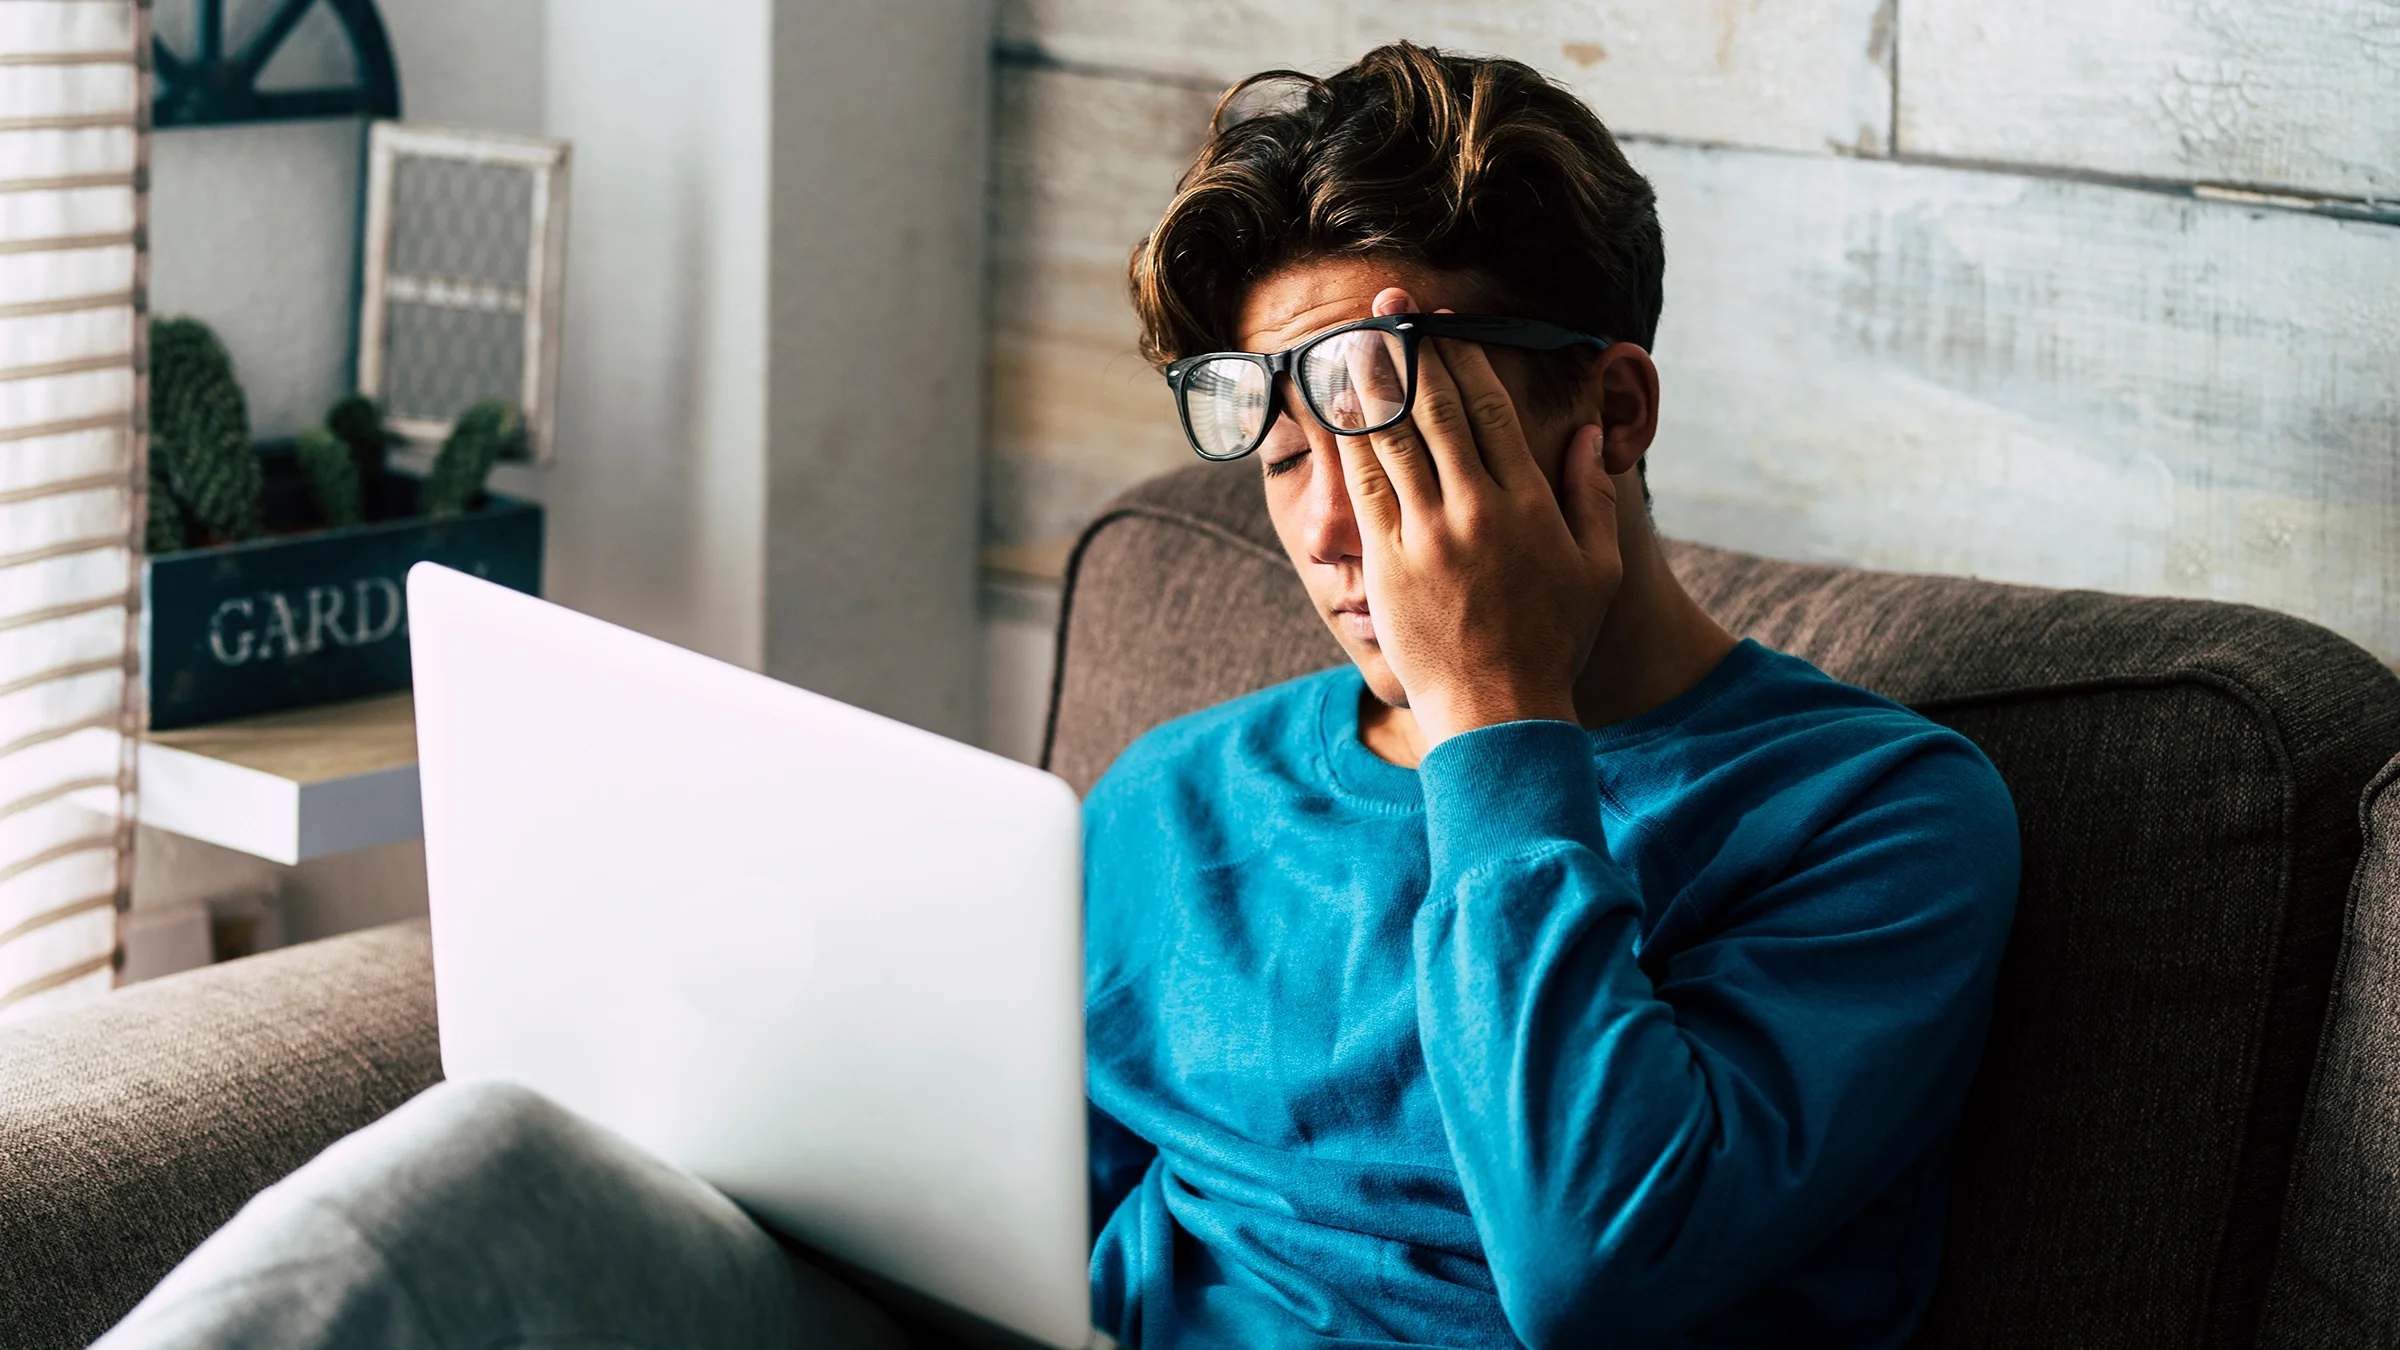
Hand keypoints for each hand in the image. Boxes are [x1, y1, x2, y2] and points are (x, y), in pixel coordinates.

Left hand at [1335, 289, 1622, 747]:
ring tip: (1350, 336)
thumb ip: (1592, 496)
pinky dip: (1347, 439)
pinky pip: (1362, 484)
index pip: (1487, 408)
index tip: (1440, 324)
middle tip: (1386, 305)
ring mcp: (1427, 533)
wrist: (1497, 711)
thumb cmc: (1552, 642)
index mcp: (1528, 502)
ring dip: (1369, 380)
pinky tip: (1334, 405)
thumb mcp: (1597, 568)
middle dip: (1408, 348)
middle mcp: (1476, 508)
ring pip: (1391, 437)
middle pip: (1434, 407)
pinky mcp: (1387, 561)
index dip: (1459, 357)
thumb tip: (1586, 434)